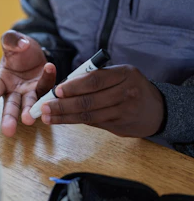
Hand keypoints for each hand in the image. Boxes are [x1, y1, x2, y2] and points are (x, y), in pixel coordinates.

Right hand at [0, 30, 55, 136]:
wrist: (36, 51)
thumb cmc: (18, 49)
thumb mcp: (11, 40)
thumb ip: (10, 40)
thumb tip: (20, 44)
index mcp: (1, 81)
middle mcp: (14, 90)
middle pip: (11, 106)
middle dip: (9, 118)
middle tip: (8, 131)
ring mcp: (30, 92)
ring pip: (29, 104)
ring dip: (29, 111)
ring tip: (28, 120)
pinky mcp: (44, 89)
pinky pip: (46, 86)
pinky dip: (48, 78)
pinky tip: (50, 68)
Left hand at [40, 65, 164, 137]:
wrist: (157, 110)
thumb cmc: (131, 88)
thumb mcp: (120, 75)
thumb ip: (96, 79)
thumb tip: (65, 89)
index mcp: (124, 74)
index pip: (95, 80)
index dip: (74, 86)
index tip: (56, 90)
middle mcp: (126, 92)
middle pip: (89, 100)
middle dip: (63, 105)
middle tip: (44, 108)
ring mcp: (123, 111)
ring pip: (88, 115)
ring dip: (65, 117)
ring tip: (48, 117)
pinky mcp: (120, 126)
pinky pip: (94, 122)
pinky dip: (76, 121)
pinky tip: (63, 120)